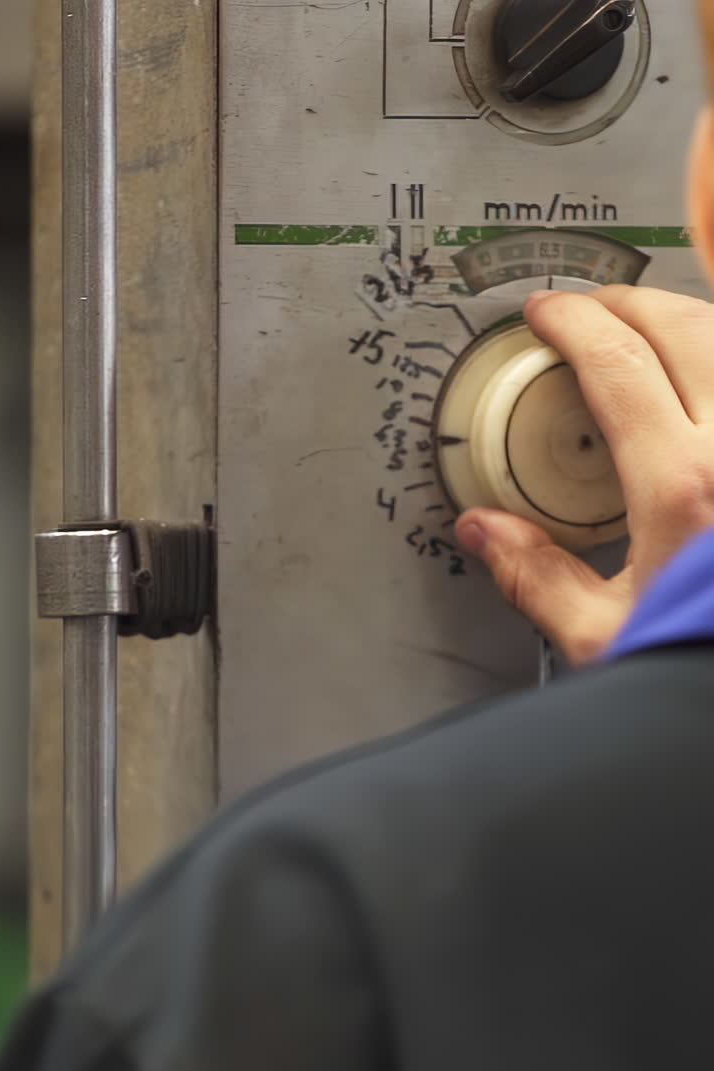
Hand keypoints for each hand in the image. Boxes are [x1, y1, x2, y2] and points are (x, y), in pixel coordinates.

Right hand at [455, 285, 713, 664]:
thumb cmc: (706, 663)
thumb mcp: (607, 638)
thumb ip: (537, 579)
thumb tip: (484, 532)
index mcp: (682, 487)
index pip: (616, 362)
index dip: (572, 322)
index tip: (548, 314)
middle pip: (684, 326)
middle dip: (629, 302)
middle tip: (593, 309)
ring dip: (685, 319)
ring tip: (650, 331)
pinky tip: (702, 378)